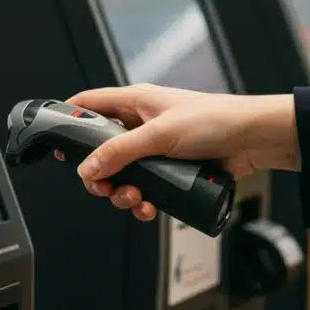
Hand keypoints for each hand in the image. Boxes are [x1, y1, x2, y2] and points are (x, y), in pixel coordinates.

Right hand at [61, 84, 298, 221]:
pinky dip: (142, 202)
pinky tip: (149, 207)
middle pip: (102, 151)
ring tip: (135, 198)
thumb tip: (88, 168)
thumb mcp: (159, 134)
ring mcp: (156, 150)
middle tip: (103, 186)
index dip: (69, 121)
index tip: (56, 143)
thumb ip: (120, 151)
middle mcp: (142, 124)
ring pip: (123, 175)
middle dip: (100, 174)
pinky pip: (145, 189)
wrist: (254, 140)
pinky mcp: (170, 171)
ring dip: (123, 192)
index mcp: (135, 102)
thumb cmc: (215, 120)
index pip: (90, 105)